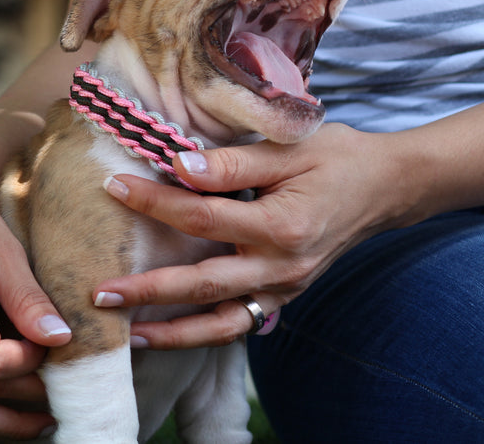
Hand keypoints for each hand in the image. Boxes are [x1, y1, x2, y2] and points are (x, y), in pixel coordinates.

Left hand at [94, 123, 409, 348]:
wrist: (384, 187)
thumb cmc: (334, 158)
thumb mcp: (285, 148)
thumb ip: (230, 163)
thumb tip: (177, 166)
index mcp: (281, 226)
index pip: (202, 217)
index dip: (153, 202)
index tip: (112, 187)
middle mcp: (282, 267)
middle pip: (203, 285)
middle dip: (148, 292)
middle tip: (99, 293)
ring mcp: (284, 289)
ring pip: (220, 323)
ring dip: (171, 333)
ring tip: (125, 334)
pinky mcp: (283, 297)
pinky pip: (237, 324)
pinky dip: (200, 334)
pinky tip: (165, 333)